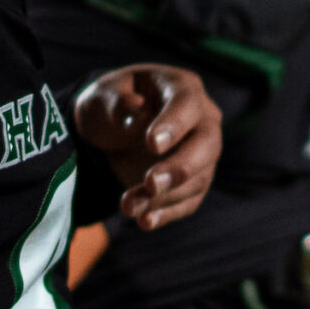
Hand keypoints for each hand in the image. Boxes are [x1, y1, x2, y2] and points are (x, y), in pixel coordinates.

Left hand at [74, 66, 221, 230]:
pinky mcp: (194, 181)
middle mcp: (203, 120)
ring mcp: (203, 153)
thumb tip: (135, 108)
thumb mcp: (103, 96)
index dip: (173, 124)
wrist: (113, 129)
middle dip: (180, 167)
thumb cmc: (111, 103)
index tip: (151, 143)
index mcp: (182, 87)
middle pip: (206, 145)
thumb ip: (116, 101)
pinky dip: (167, 214)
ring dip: (164, 197)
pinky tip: (143, 220)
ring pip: (197, 179)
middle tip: (151, 184)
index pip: (187, 104)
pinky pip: (188, 201)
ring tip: (127, 206)